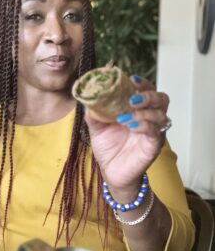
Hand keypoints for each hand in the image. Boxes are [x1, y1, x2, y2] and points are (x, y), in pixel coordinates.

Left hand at [84, 75, 169, 192]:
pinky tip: (131, 126)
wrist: (110, 171)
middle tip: (132, 98)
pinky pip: (155, 132)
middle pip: (161, 99)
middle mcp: (149, 118)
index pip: (147, 90)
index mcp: (137, 109)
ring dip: (144, 111)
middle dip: (148, 95)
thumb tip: (88, 97)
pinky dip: (144, 125)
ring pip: (161, 114)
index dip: (142, 83)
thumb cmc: (108, 147)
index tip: (131, 79)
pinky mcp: (153, 145)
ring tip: (125, 116)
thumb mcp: (97, 127)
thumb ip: (94, 113)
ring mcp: (154, 132)